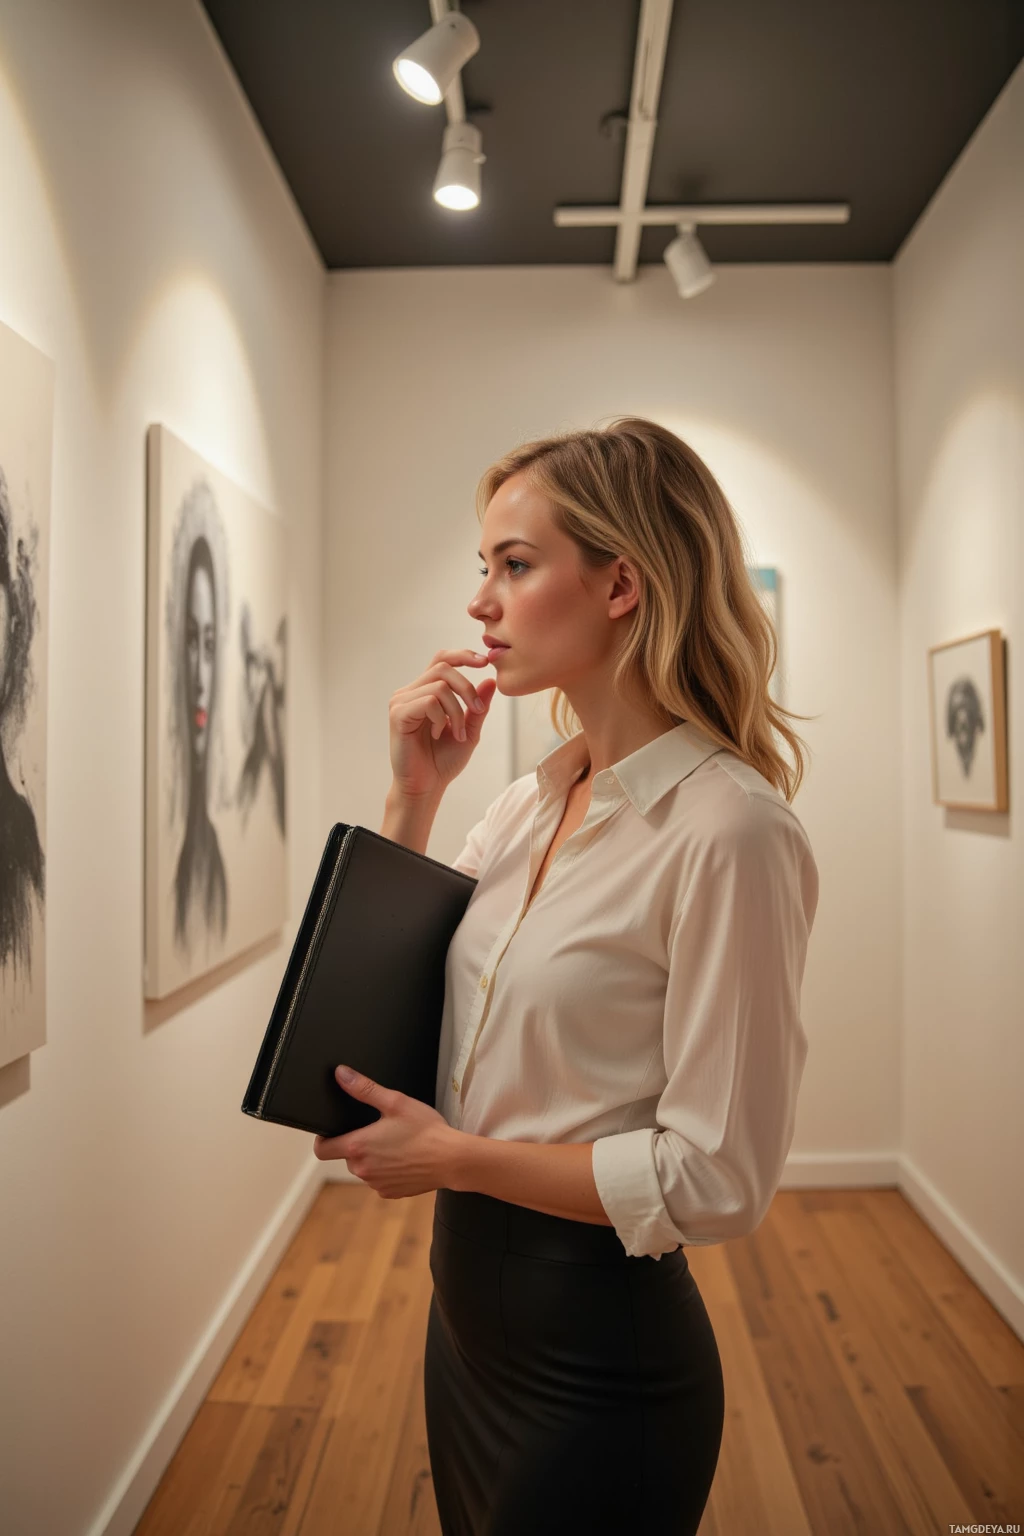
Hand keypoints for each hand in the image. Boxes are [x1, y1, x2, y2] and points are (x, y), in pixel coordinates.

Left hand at [313, 1065, 461, 1198]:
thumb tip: (341, 1074)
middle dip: (358, 1144)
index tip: (335, 1130)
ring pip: (364, 1168)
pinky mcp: (390, 1193)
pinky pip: (380, 1180)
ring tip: (396, 1144)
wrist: (451, 1159)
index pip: (322, 1149)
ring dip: (373, 1158)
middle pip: (346, 1156)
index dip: (324, 1139)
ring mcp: (376, 1184)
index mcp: (358, 1147)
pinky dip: (387, 1171)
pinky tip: (404, 1159)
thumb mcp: (395, 1102)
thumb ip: (364, 1088)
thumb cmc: (425, 1129)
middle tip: (380, 1130)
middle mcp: (362, 1170)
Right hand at [388, 648, 497, 800]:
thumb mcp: (469, 730)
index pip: (442, 660)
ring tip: (457, 733)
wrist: (426, 787)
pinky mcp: (397, 714)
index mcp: (425, 692)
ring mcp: (401, 702)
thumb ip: (478, 707)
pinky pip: (428, 701)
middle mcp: (410, 692)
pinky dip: (441, 718)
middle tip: (476, 710)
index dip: (462, 655)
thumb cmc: (443, 761)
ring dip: (456, 710)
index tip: (485, 662)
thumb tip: (490, 680)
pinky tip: (438, 734)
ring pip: (439, 686)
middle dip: (467, 688)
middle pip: (443, 668)